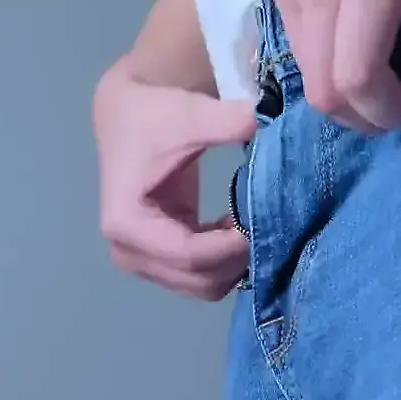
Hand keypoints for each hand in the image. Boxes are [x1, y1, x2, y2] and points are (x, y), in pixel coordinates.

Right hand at [94, 66, 255, 300]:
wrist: (128, 117)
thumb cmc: (153, 116)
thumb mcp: (190, 113)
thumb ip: (231, 122)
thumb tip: (274, 123)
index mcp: (126, 222)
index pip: (188, 255)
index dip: (232, 247)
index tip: (264, 220)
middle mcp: (127, 251)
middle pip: (196, 279)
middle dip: (237, 258)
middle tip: (265, 222)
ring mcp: (141, 261)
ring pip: (201, 286)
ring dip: (232, 262)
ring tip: (248, 223)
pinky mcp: (157, 260)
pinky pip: (201, 277)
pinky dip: (225, 260)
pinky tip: (235, 227)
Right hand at [275, 0, 400, 131]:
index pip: (354, 82)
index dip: (388, 110)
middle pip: (319, 91)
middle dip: (360, 116)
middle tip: (398, 102)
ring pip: (302, 67)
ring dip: (339, 86)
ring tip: (379, 66)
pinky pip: (297, 37)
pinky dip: (325, 55)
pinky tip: (360, 34)